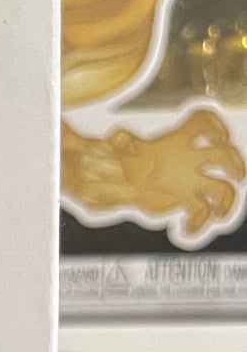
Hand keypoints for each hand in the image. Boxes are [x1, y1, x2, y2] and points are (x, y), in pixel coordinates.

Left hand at [64, 111, 245, 236]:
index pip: (202, 123)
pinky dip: (197, 222)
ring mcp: (191, 179)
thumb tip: (116, 134)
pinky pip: (199, 211)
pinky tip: (185, 229)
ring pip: (220, 187)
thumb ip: (124, 141)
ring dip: (226, 200)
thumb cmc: (130, 161)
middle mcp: (191, 158)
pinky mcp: (185, 199)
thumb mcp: (126, 148)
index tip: (221, 137)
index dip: (216, 126)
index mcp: (180, 140)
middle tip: (238, 176)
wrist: (124, 180)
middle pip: (223, 156)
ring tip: (219, 212)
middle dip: (234, 164)